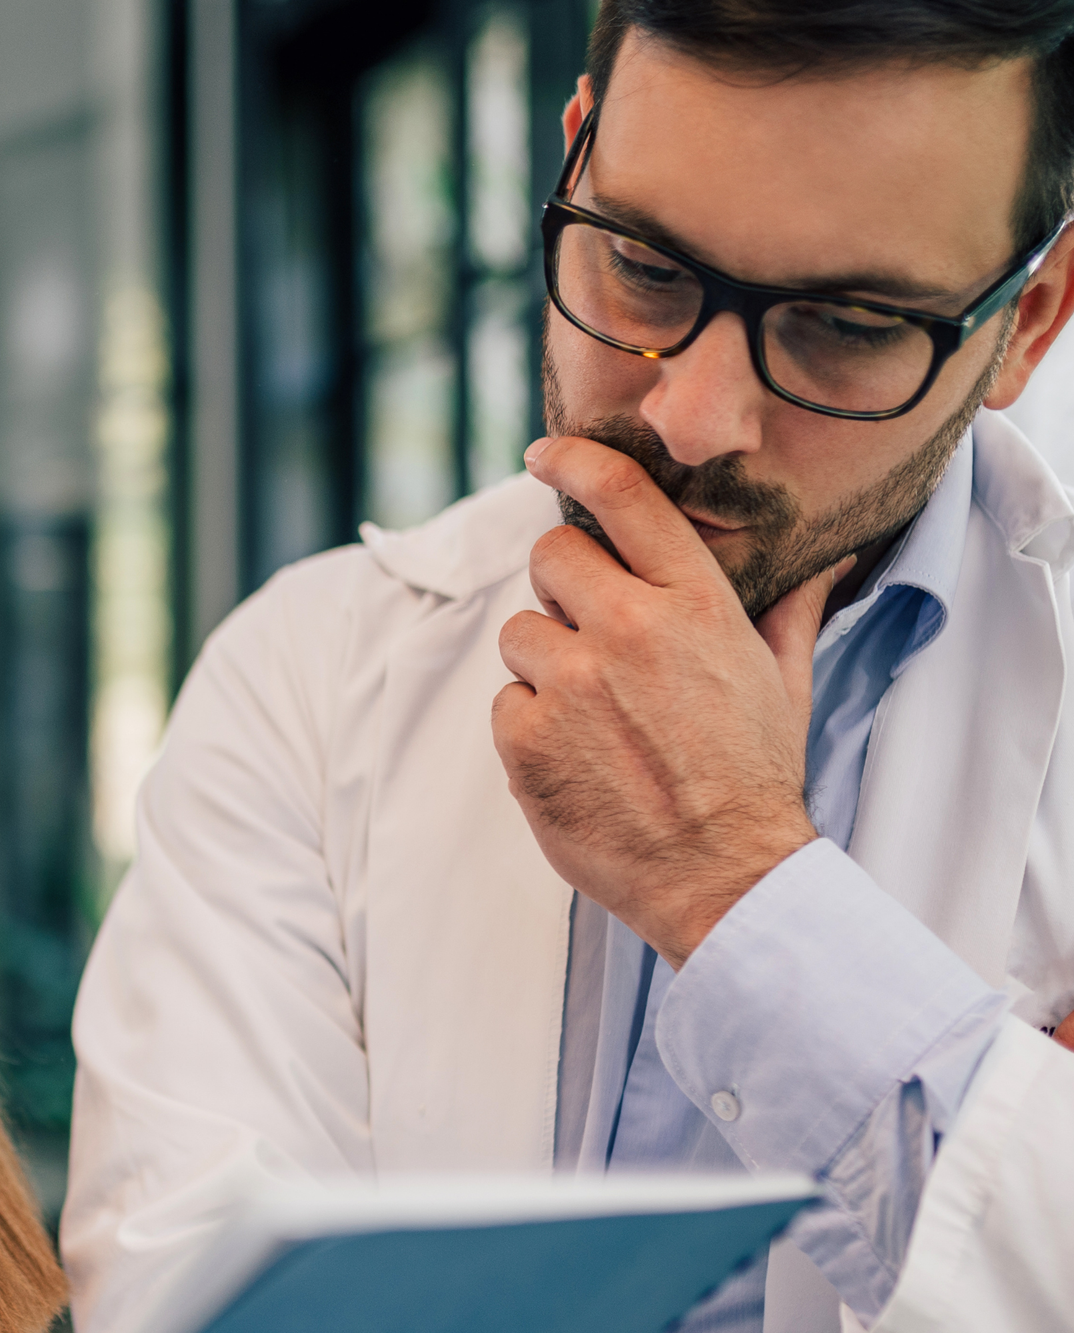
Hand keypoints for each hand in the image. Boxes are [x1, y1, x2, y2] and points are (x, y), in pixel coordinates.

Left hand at [491, 437, 847, 966]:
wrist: (725, 877)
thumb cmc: (756, 777)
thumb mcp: (784, 680)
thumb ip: (787, 608)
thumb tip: (827, 555)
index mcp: (693, 604)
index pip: (622, 496)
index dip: (574, 462)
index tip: (546, 454)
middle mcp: (627, 629)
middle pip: (551, 556)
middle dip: (564, 589)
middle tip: (596, 637)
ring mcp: (571, 683)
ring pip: (520, 633)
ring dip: (546, 665)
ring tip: (598, 716)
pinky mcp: (525, 737)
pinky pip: (505, 701)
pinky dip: (531, 725)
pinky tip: (580, 757)